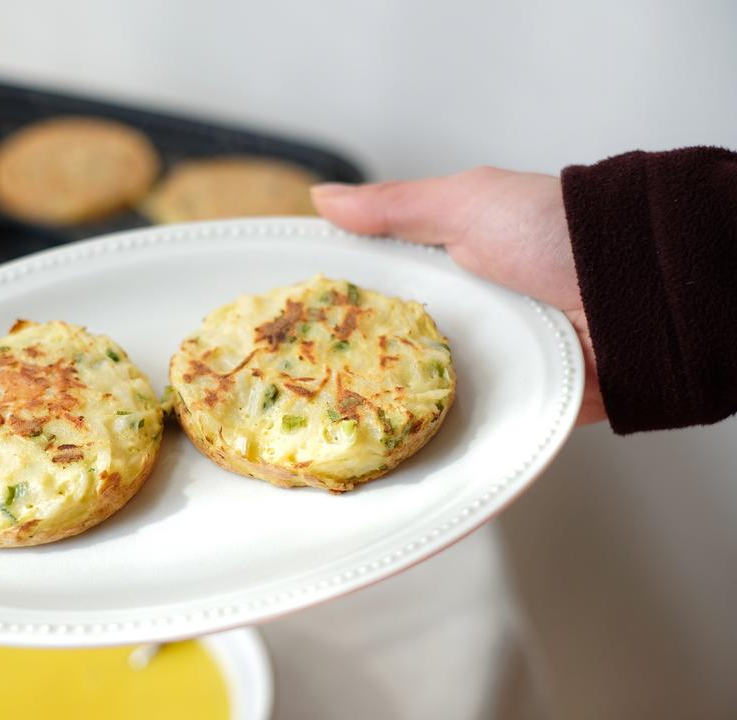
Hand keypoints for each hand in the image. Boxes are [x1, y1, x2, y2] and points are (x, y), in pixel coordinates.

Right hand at [311, 167, 603, 424]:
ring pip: (414, 396)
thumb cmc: (558, 233)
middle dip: (344, 367)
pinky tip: (381, 451)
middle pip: (386, 349)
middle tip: (291, 386)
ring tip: (320, 430)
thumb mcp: (468, 202)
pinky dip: (427, 438)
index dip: (332, 304)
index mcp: (446, 270)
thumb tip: (325, 199)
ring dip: (380, 410)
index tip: (284, 320)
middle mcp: (460, 319)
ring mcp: (481, 367)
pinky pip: (458, 429)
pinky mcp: (506, 408)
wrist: (638, 292)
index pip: (375, 290)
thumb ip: (396, 205)